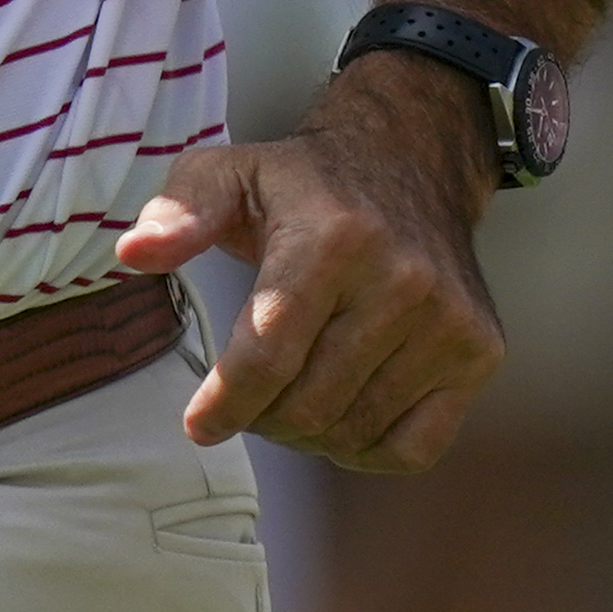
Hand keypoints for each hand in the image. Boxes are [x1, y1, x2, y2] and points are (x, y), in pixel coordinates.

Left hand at [116, 52, 502, 470]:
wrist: (411, 161)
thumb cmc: (306, 181)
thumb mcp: (228, 172)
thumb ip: (178, 213)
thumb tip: (133, 254)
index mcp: (331, 238)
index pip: (268, 355)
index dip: (225, 404)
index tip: (199, 424)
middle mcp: (400, 279)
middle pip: (309, 404)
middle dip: (262, 417)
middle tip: (248, 400)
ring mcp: (448, 320)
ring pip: (355, 431)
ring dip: (309, 433)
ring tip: (290, 398)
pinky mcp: (479, 350)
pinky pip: (414, 447)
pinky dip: (366, 450)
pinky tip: (342, 415)